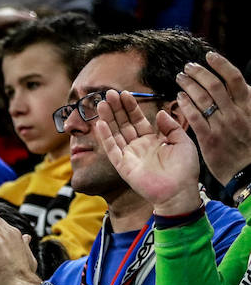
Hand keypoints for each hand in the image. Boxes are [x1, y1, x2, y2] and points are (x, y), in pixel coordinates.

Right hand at [93, 89, 201, 216]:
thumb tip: (159, 113)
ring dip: (108, 118)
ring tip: (102, 102)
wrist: (179, 191)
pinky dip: (105, 137)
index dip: (131, 107)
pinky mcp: (123, 166)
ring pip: (115, 133)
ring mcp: (129, 156)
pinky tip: (100, 123)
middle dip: (116, 108)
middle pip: (124, 123)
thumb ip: (170, 127)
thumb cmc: (184, 169)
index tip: (124, 93)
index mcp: (153, 140)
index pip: (138, 120)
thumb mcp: (183, 142)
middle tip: (109, 93)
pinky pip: (112, 149)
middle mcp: (138, 146)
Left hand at [175, 51, 250, 184]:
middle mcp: (236, 112)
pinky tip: (178, 98)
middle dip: (200, 73)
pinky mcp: (209, 138)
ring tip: (180, 77)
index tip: (210, 56)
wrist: (248, 171)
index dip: (221, 65)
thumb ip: (244, 101)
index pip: (235, 78)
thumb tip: (237, 84)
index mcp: (249, 105)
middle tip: (188, 67)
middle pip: (216, 85)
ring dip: (190, 85)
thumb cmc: (249, 143)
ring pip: (203, 99)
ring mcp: (222, 125)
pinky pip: (194, 118)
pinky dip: (186, 105)